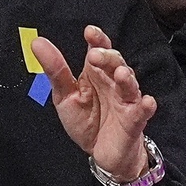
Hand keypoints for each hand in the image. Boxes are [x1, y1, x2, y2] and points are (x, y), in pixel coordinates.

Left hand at [31, 25, 155, 179]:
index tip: (89, 32)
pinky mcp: (134, 121)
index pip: (99, 50)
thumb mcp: (65, 96)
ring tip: (120, 73)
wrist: (101, 153)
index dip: (97, 40)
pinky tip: (147, 102)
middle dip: (108, 57)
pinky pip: (142, 112)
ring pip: (130, 84)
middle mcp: (113, 83)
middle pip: (115, 63)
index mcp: (96, 74)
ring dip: (127, 78)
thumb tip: (37, 43)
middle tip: (95, 56)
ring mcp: (125, 101)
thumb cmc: (87, 121)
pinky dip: (146, 106)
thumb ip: (55, 70)